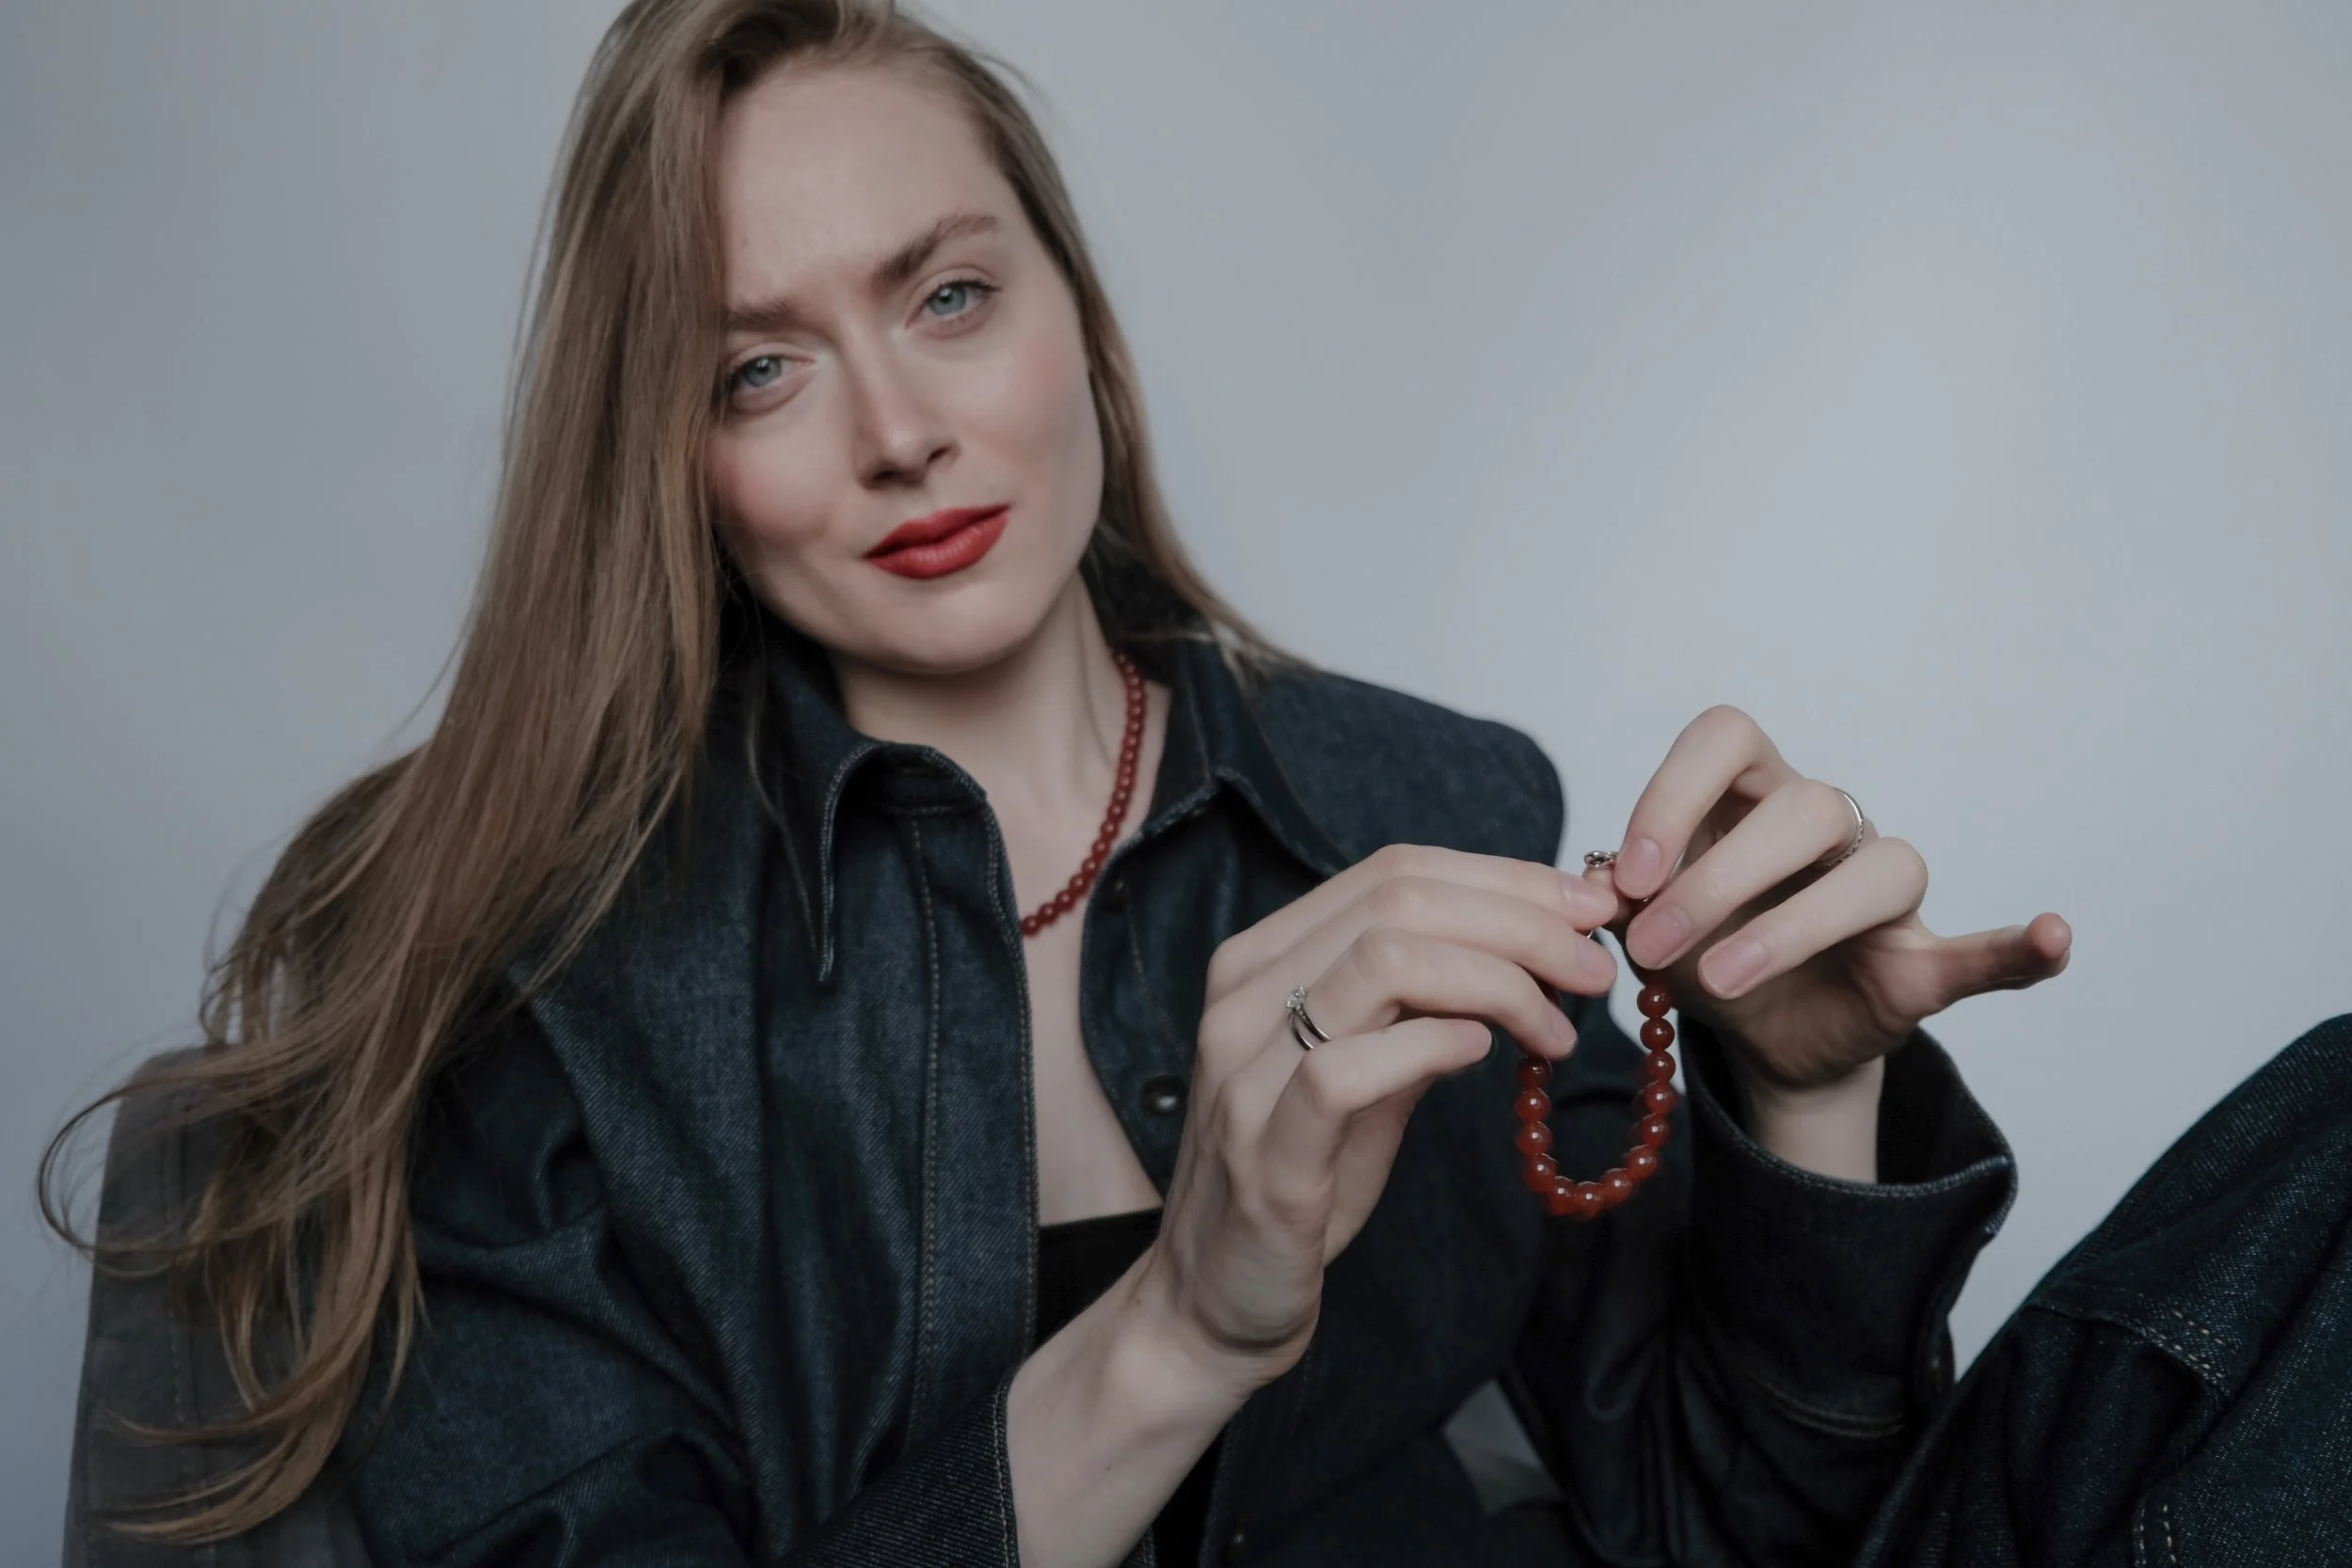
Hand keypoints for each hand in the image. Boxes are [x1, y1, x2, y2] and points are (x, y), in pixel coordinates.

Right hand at [1134, 844, 1619, 1388]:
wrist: (1213, 1301)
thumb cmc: (1302, 1179)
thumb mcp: (1372, 1073)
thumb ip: (1426, 1008)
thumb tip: (1532, 952)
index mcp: (1264, 960)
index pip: (1393, 871)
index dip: (1505, 878)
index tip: (1588, 910)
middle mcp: (1244, 998)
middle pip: (1398, 902)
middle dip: (1521, 921)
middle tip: (1594, 966)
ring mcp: (1246, 1072)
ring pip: (1380, 962)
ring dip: (1497, 980)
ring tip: (1557, 1026)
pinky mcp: (1265, 1153)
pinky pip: (1346, 1069)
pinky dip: (1429, 1045)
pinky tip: (1482, 1056)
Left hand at [1590, 705, 2071, 1093]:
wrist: (1755, 1036)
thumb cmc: (1698, 948)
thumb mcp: (1642, 924)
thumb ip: (1620, 901)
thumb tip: (1594, 891)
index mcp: (1750, 794)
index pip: (1725, 737)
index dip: (1672, 793)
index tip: (1626, 874)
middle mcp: (1825, 825)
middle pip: (1800, 808)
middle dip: (1714, 879)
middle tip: (1654, 946)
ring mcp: (1882, 892)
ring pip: (1879, 870)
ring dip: (1792, 927)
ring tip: (1723, 981)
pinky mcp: (1922, 963)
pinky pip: (1987, 949)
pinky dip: (2023, 947)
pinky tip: (2054, 939)